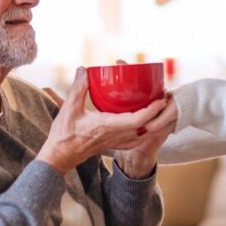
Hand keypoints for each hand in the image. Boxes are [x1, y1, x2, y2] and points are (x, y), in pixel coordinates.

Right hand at [36, 68, 168, 174]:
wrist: (60, 156)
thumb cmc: (64, 134)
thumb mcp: (69, 108)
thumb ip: (78, 88)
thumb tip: (83, 69)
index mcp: (107, 126)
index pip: (137, 119)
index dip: (151, 110)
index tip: (160, 100)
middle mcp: (115, 136)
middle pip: (145, 127)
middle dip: (158, 115)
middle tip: (165, 100)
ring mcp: (115, 142)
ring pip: (142, 136)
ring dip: (154, 125)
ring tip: (160, 113)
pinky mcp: (113, 146)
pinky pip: (135, 142)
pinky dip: (144, 135)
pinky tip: (146, 128)